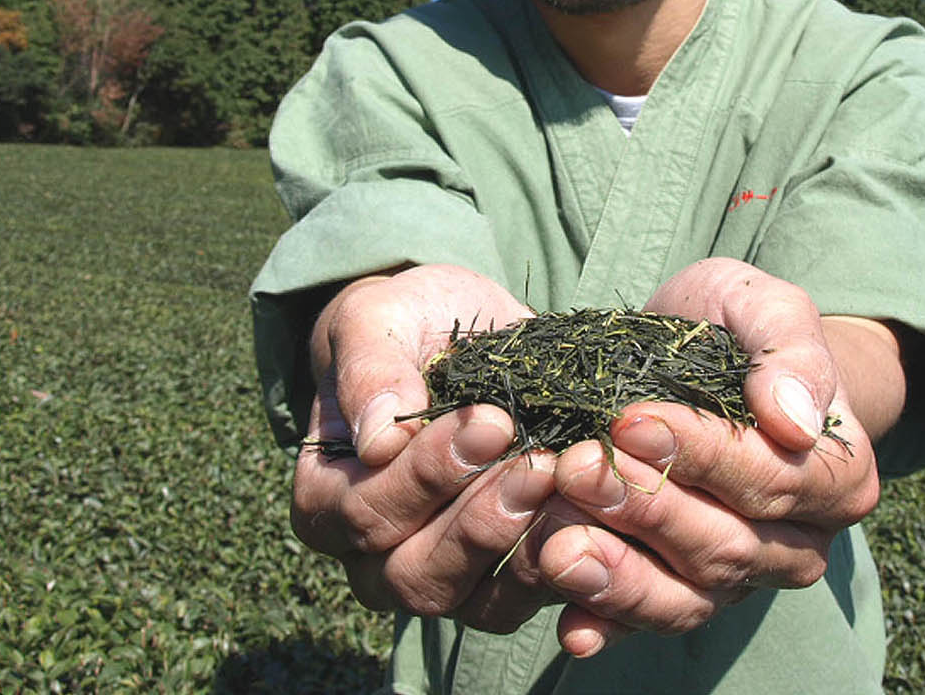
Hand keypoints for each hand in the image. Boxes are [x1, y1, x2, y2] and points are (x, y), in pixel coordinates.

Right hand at [289, 264, 565, 631]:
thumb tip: (377, 437)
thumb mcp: (375, 321)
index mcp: (325, 501)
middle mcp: (372, 559)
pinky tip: (599, 516)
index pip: (365, 512)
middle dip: (480, 520)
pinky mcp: (500, 587)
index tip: (489, 421)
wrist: (460, 335)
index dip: (427, 474)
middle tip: (537, 463)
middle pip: (416, 573)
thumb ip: (368, 370)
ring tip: (570, 487)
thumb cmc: (404, 326)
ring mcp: (440, 581)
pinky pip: (529, 600)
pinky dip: (566, 563)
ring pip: (475, 602)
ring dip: (527, 547)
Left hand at [541, 259, 885, 655]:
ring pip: (689, 598)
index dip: (701, 454)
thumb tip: (796, 423)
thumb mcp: (766, 309)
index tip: (630, 419)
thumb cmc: (739, 332)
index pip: (772, 480)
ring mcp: (740, 582)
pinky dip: (609, 626)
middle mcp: (799, 545)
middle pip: (725, 545)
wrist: (705, 360)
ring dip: (619, 576)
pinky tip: (570, 625)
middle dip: (644, 507)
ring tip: (557, 545)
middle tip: (573, 468)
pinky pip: (650, 625)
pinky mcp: (683, 598)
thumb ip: (791, 354)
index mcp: (839, 479)